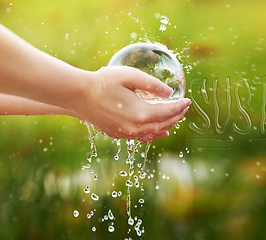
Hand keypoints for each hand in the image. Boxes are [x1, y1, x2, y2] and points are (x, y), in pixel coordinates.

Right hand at [67, 66, 190, 140]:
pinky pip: (141, 137)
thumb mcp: (130, 76)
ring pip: (153, 133)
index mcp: (140, 113)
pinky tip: (158, 131)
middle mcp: (134, 127)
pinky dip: (153, 133)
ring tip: (175, 119)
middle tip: (184, 108)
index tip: (188, 100)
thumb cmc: (103, 81)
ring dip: (166, 126)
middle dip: (176, 116)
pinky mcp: (117, 134)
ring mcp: (125, 133)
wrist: (77, 95)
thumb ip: (152, 84)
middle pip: (163, 124)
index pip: (168, 112)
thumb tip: (169, 93)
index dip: (180, 106)